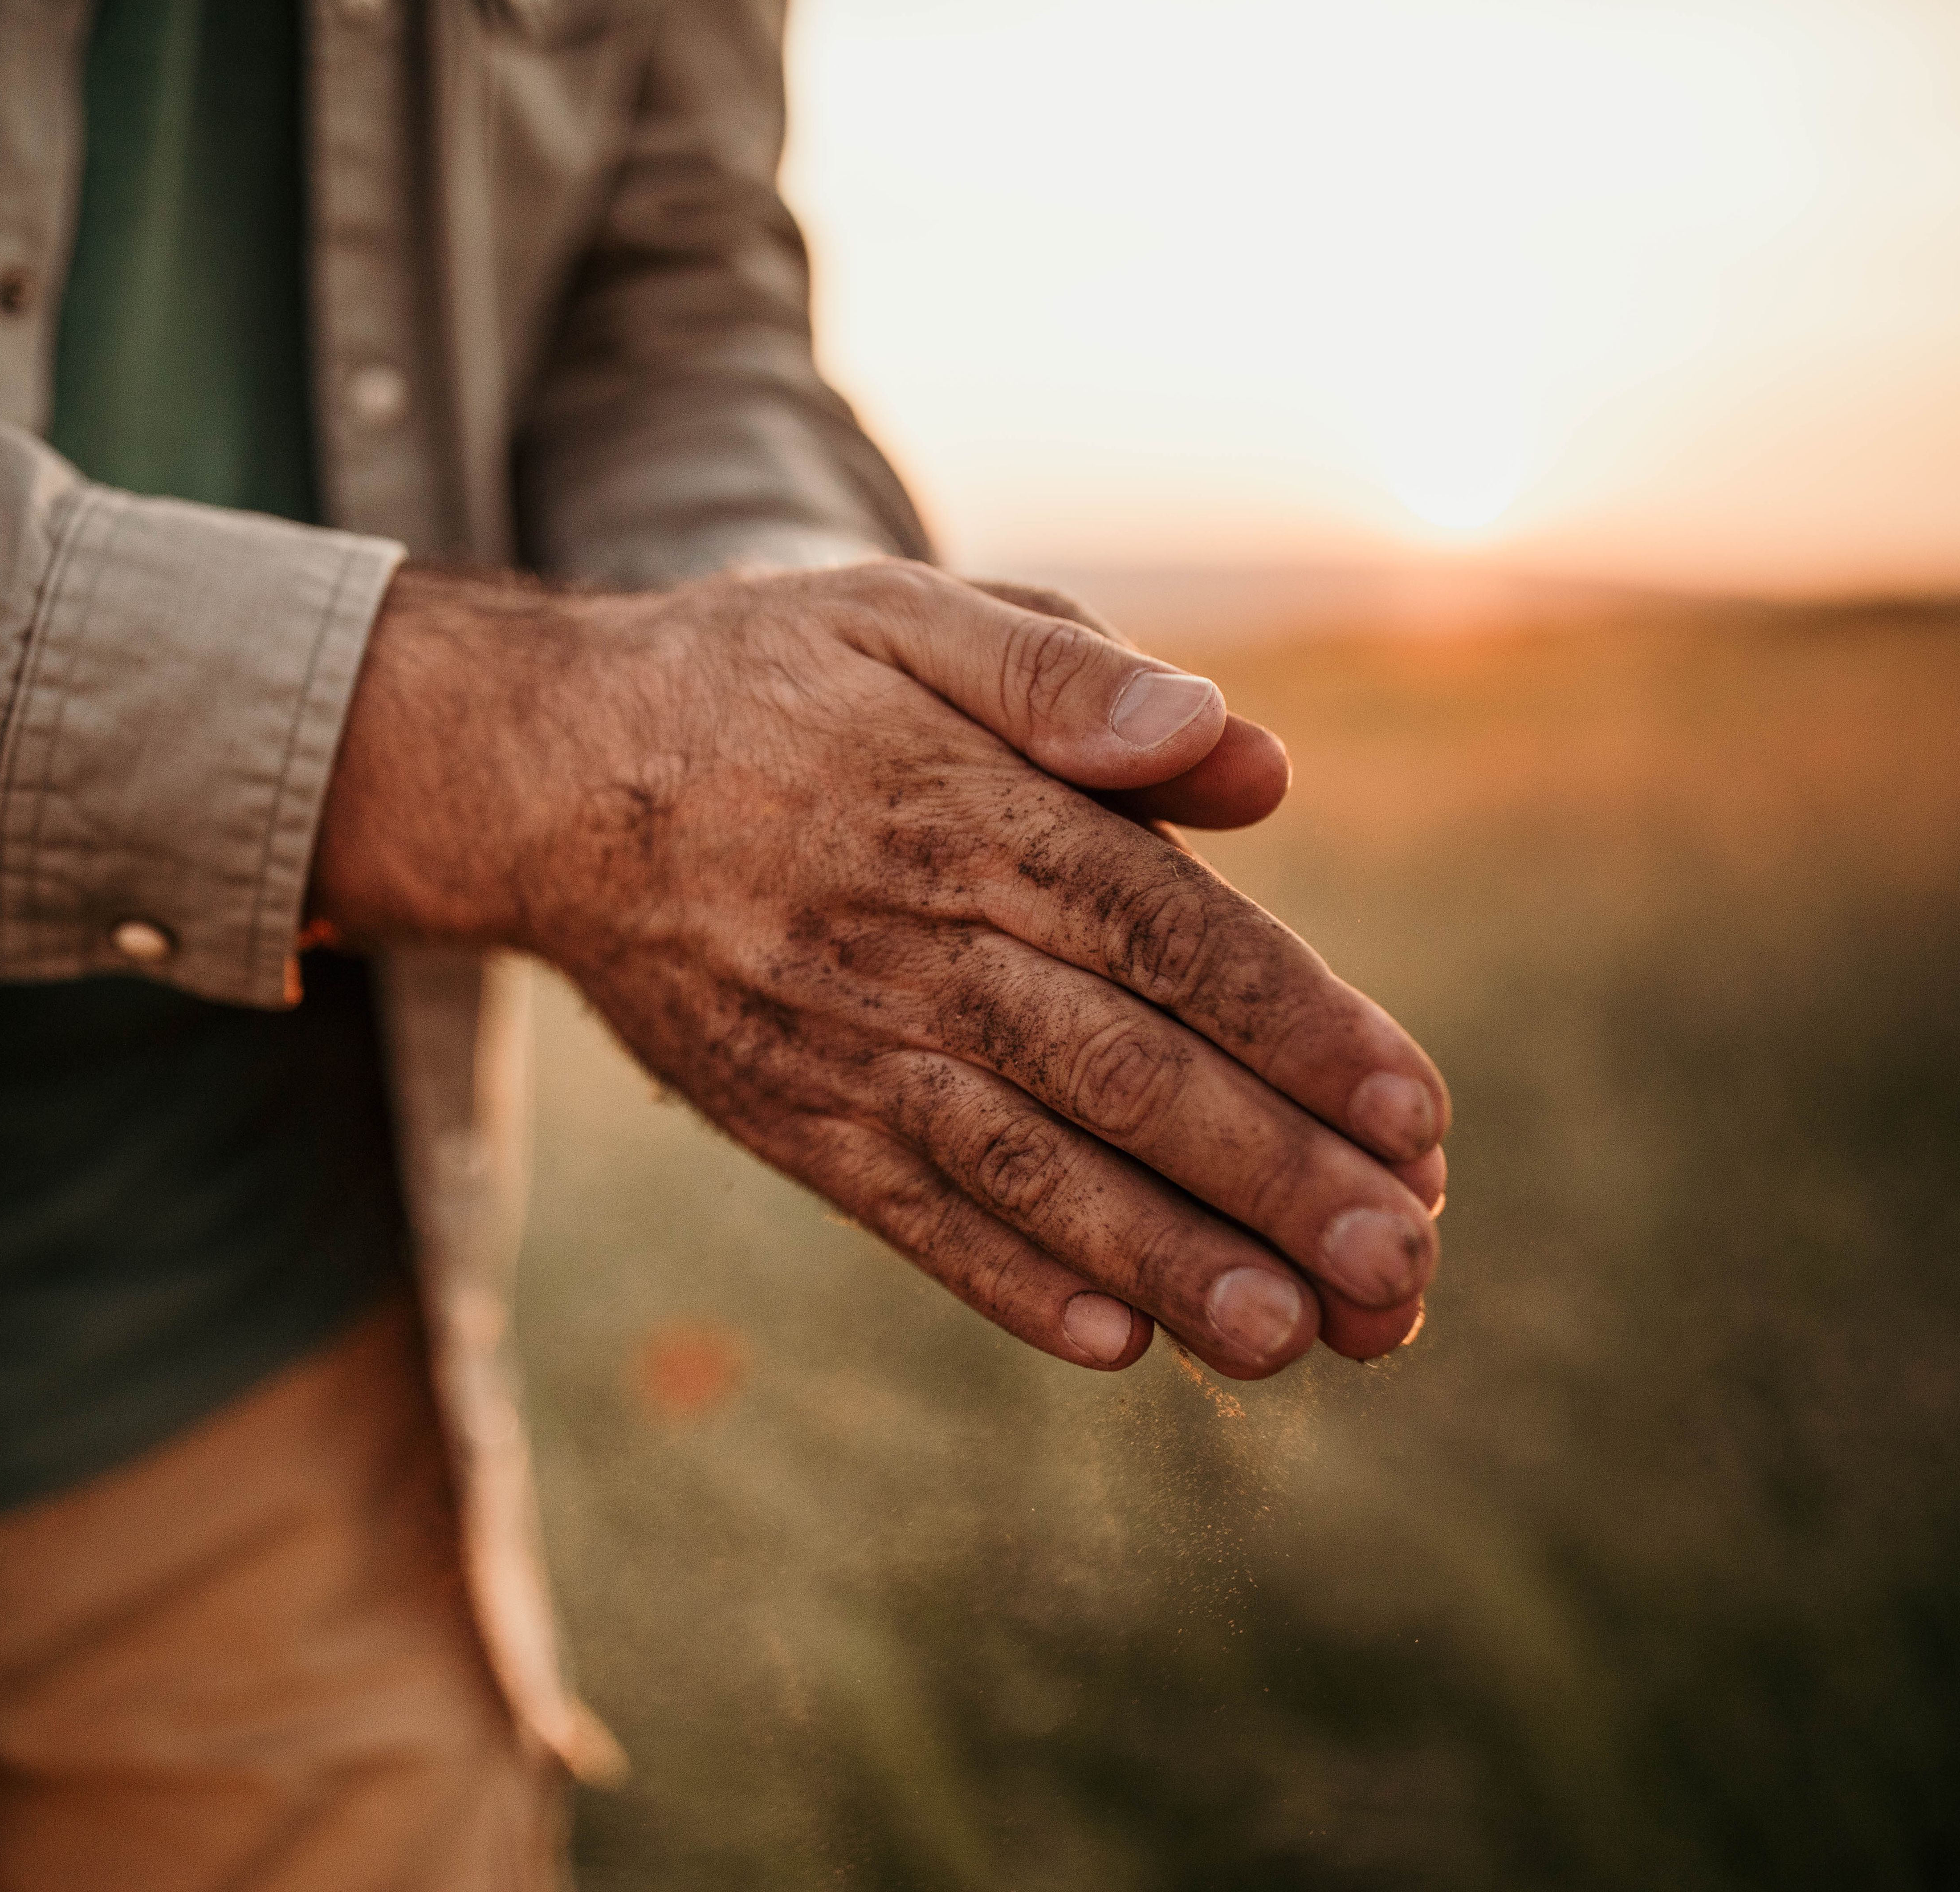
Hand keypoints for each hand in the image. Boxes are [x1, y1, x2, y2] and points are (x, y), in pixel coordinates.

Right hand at [312, 561, 1449, 1377]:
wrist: (545, 772)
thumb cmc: (761, 679)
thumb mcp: (907, 614)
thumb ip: (1071, 672)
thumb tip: (1243, 754)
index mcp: (965, 812)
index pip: (1163, 934)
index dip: (1293, 1027)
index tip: (1414, 1115)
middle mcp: (910, 941)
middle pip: (1117, 1071)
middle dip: (1266, 1176)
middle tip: (1398, 1269)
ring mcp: (840, 1042)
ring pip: (1023, 1163)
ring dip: (1163, 1257)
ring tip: (1292, 1340)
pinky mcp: (785, 1114)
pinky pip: (902, 1211)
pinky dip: (1004, 1280)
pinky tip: (1113, 1344)